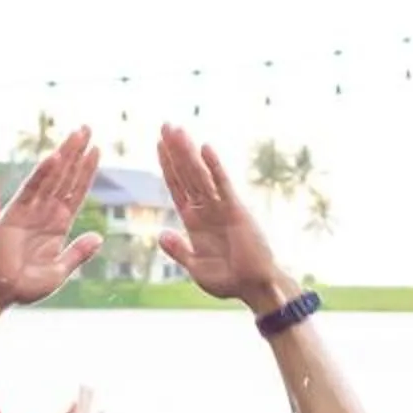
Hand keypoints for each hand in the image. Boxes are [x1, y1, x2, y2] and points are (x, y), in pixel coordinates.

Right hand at [0, 127, 104, 307]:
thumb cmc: (24, 286)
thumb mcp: (58, 271)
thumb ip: (77, 253)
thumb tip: (98, 237)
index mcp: (58, 225)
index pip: (76, 192)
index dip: (87, 171)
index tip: (97, 149)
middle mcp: (45, 213)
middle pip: (65, 178)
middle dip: (77, 153)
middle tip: (87, 127)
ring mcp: (30, 211)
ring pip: (52, 178)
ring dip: (65, 155)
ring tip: (77, 133)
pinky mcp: (14, 214)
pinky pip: (32, 190)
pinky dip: (43, 174)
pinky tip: (55, 157)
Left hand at [154, 125, 289, 308]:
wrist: (254, 287)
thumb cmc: (229, 280)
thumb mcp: (196, 267)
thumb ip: (179, 250)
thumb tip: (161, 234)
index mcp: (194, 222)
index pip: (177, 187)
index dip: (167, 166)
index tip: (158, 144)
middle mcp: (207, 209)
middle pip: (187, 174)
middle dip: (175, 150)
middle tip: (165, 124)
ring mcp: (221, 207)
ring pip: (200, 174)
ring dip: (188, 152)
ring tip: (177, 130)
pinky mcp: (236, 210)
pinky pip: (222, 184)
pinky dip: (214, 166)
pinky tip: (205, 148)